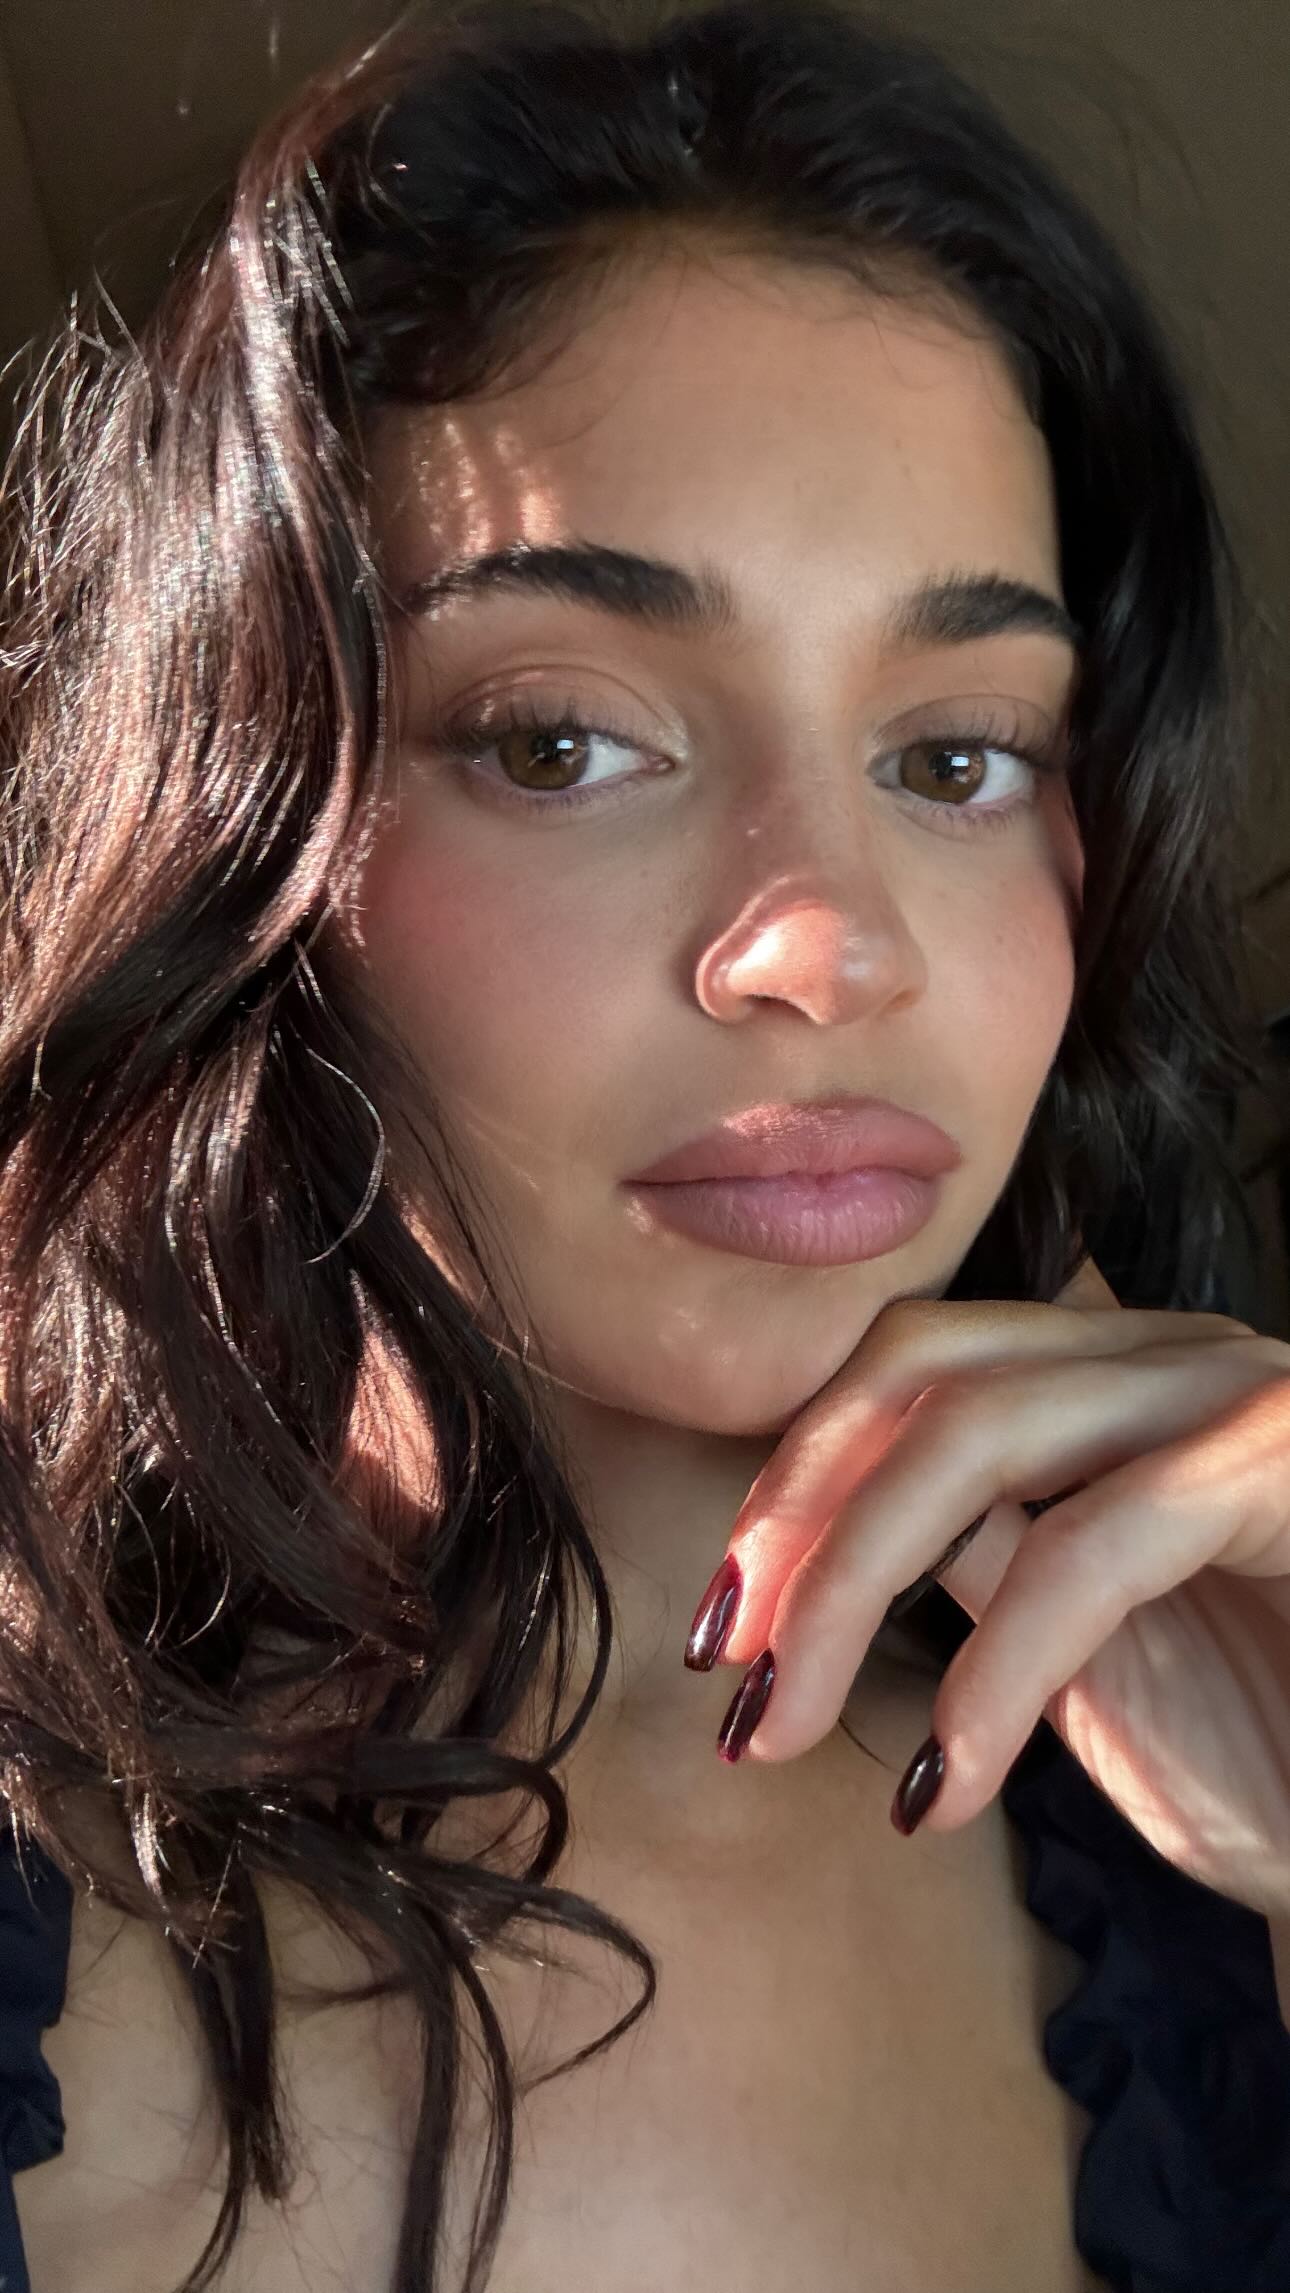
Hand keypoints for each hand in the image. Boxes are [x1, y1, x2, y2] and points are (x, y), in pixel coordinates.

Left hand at [684, 1258, 1289, 1918]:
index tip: (724, 1618)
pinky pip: (1097, 1546)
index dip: (796, 1470)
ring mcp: (1242, 1397)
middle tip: (730, 1664)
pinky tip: (943, 1790)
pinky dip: (993, 1675)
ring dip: (855, 1584)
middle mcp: (1176, 1354)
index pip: (915, 1359)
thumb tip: (824, 1526)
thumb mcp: (1074, 1644)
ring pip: (988, 1434)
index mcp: (1117, 1378)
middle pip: (928, 1370)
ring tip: (788, 1724)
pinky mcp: (1287, 1465)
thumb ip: (978, 1548)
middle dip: (801, 1515)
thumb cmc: (1262, 1752)